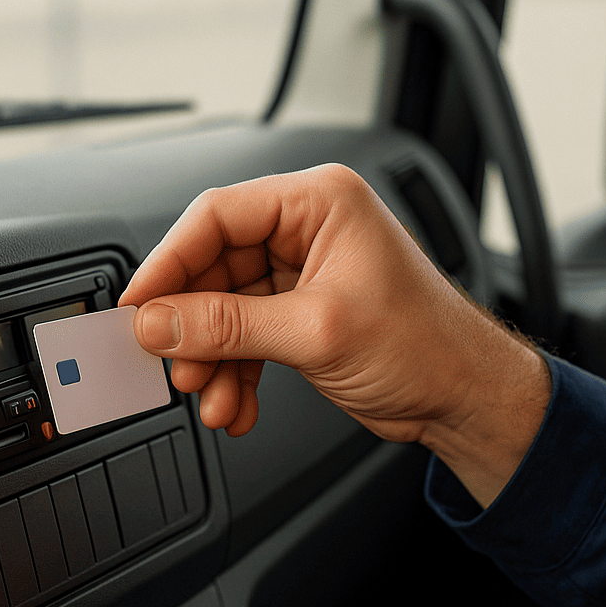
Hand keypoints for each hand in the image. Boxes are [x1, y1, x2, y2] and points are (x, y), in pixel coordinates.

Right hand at [118, 164, 549, 504]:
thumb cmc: (427, 345)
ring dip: (213, 359)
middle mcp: (309, 228)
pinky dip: (236, 373)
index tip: (139, 307)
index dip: (170, 262)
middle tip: (177, 364)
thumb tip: (158, 323)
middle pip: (214, 266)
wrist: (466, 397)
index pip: (217, 215)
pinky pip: (246, 336)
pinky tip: (237, 405)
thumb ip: (228, 326)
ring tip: (213, 397)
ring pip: (225, 309)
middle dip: (193, 326)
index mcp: (319, 201)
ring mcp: (305, 272)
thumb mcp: (316, 332)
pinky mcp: (303, 313)